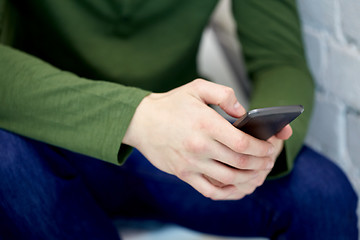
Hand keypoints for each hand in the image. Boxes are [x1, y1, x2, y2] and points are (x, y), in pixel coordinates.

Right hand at [123, 79, 279, 199]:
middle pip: (240, 163)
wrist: (141, 121)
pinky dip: (229, 192)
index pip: (242, 143)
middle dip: (261, 164)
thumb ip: (225, 95)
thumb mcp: (197, 88)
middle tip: (269, 161)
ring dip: (249, 179)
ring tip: (258, 174)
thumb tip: (243, 113)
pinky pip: (210, 191)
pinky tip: (237, 186)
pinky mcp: (184, 174)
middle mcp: (199, 146)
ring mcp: (191, 163)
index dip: (262, 148)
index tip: (270, 148)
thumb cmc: (170, 105)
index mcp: (206, 124)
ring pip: (229, 179)